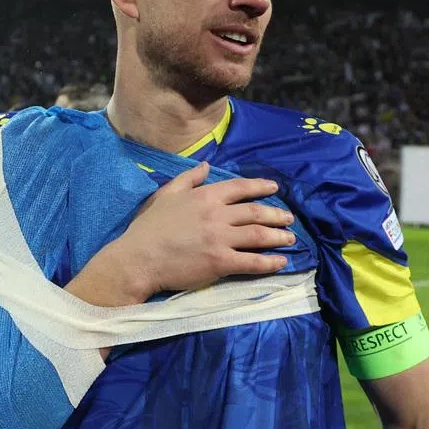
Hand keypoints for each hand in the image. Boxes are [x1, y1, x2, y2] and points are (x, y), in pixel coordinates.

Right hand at [116, 162, 293, 296]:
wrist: (138, 258)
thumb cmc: (148, 227)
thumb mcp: (166, 195)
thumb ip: (188, 178)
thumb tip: (206, 166)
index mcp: (204, 196)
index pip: (239, 187)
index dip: (260, 187)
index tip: (274, 188)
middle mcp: (217, 215)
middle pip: (255, 212)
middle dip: (276, 214)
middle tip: (289, 218)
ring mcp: (220, 239)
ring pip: (259, 235)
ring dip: (278, 236)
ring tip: (289, 238)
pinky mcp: (220, 262)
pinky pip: (252, 261)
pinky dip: (269, 262)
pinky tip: (280, 262)